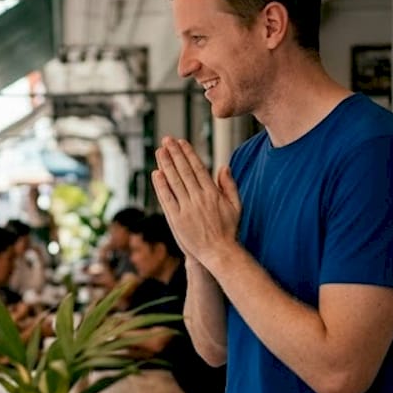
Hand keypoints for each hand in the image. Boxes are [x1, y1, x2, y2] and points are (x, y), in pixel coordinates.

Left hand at [152, 137, 240, 264]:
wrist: (219, 253)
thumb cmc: (228, 230)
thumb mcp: (235, 206)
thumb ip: (229, 185)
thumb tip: (223, 166)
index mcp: (213, 193)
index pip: (198, 168)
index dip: (188, 154)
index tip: (181, 142)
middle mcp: (199, 198)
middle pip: (184, 171)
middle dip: (174, 153)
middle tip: (166, 140)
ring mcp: (186, 209)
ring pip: (174, 182)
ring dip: (166, 165)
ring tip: (159, 151)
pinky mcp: (176, 220)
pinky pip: (167, 199)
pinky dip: (161, 186)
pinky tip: (156, 174)